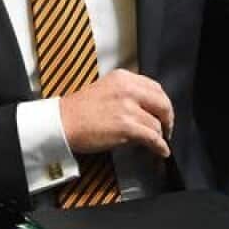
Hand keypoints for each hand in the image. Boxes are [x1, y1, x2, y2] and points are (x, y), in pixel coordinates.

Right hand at [59, 69, 173, 157]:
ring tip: (157, 142)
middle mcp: (127, 89)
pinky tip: (160, 151)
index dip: (162, 103)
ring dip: (158, 136)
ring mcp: (127, 108)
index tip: (162, 113)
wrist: (60, 123)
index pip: (155, 88)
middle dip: (168, 119)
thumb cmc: (77, 110)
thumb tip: (147, 109)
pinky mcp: (126, 126)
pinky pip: (152, 138)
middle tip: (166, 129)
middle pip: (162, 104)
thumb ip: (125, 93)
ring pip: (157, 124)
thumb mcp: (104, 89)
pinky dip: (159, 147)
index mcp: (122, 78)